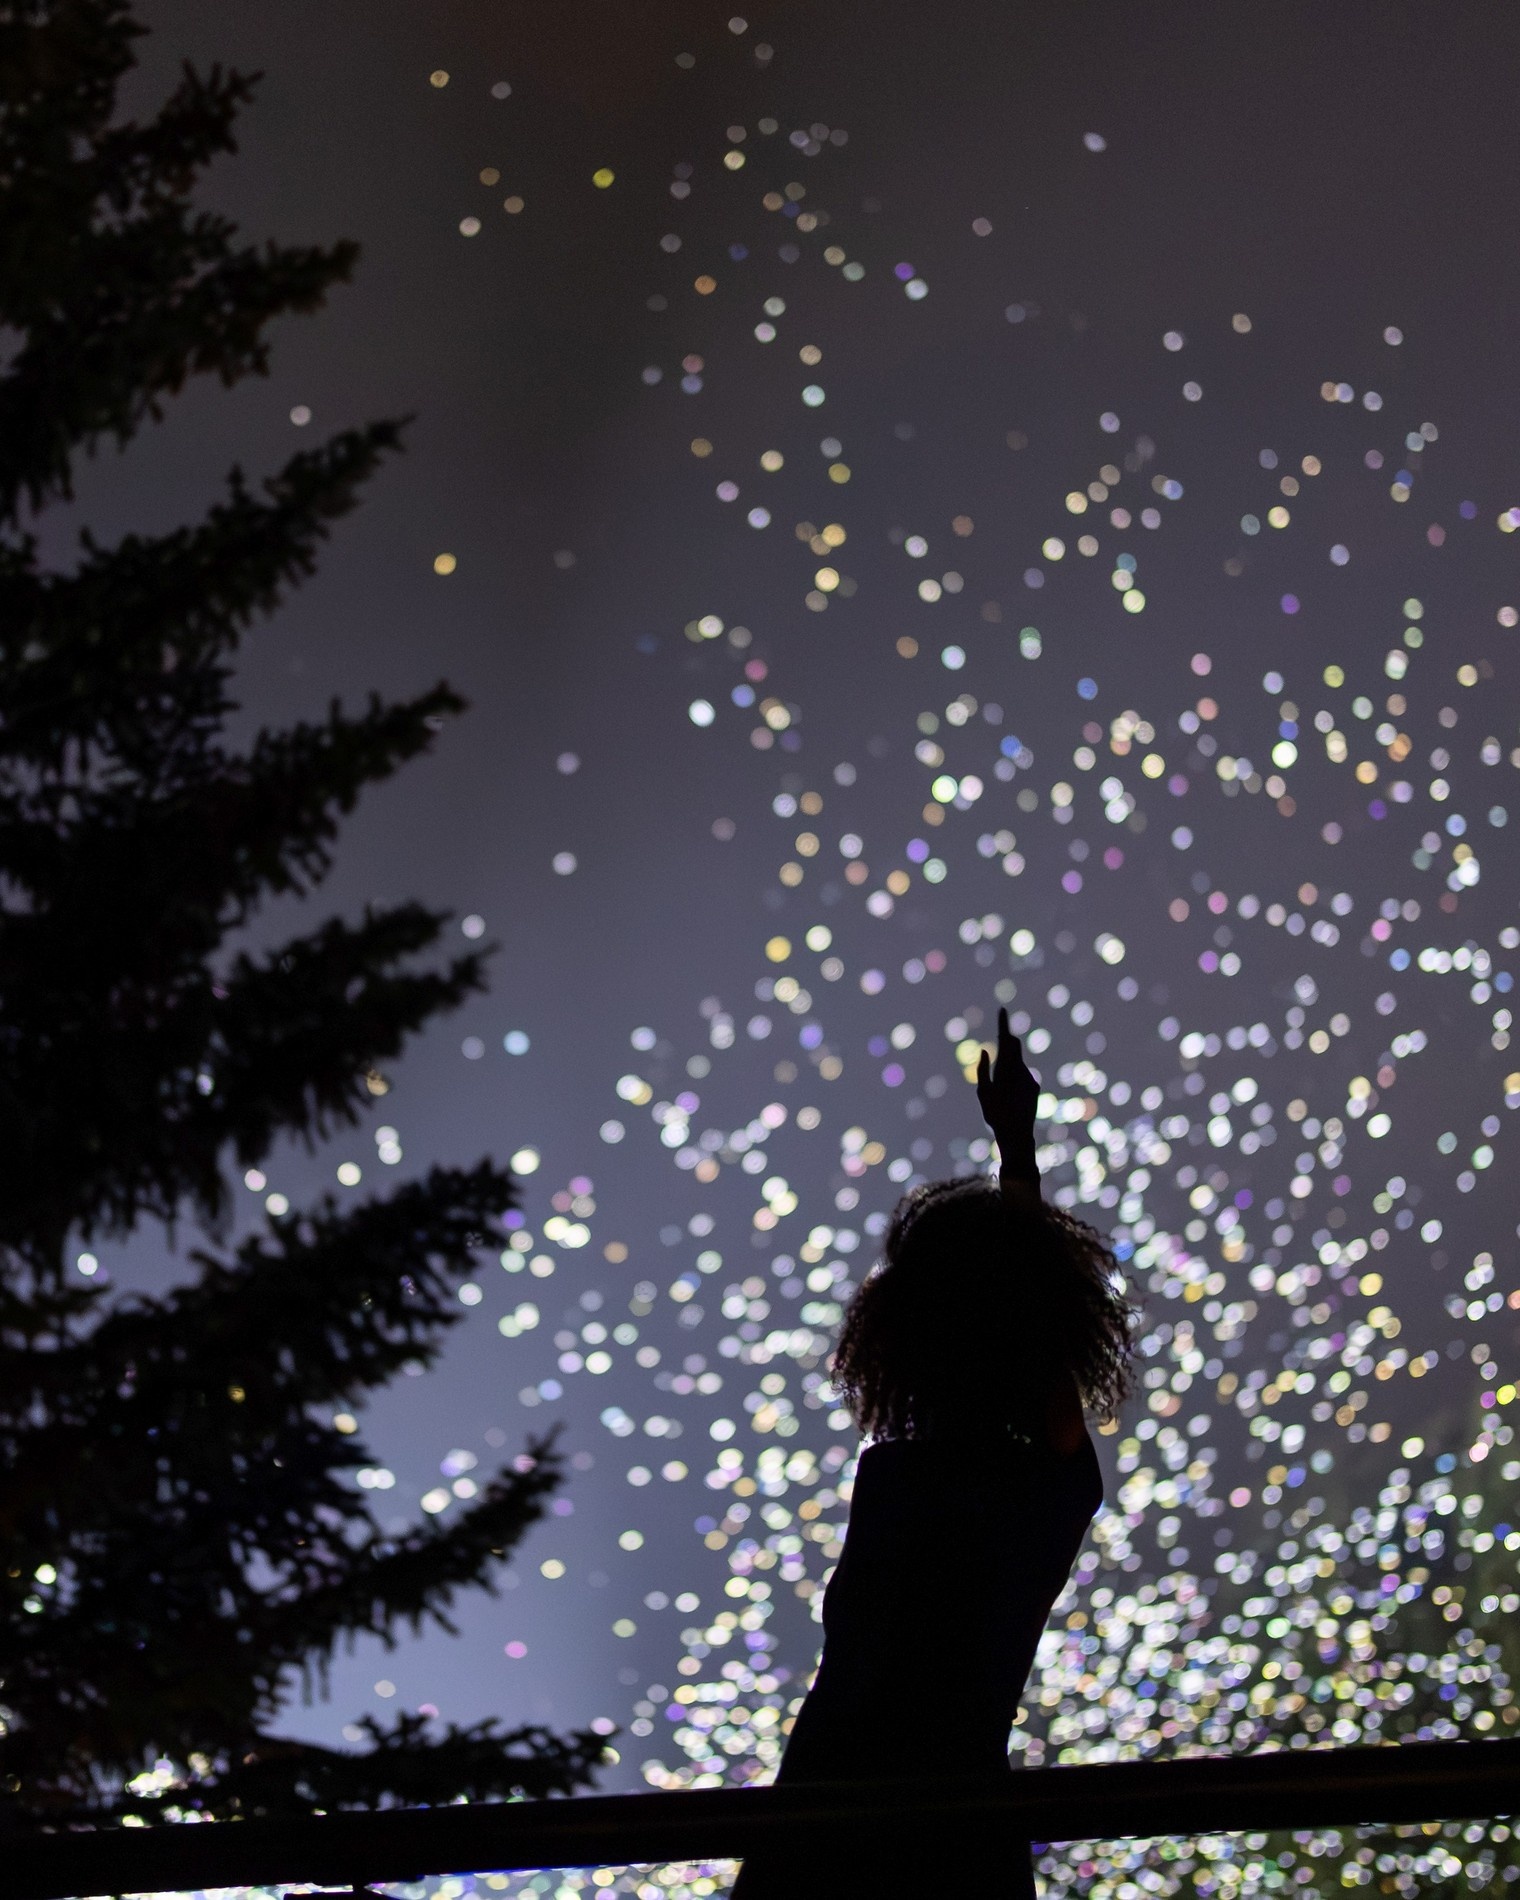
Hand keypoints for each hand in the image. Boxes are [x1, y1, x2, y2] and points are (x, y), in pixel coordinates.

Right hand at [975, 1006, 1039, 1159]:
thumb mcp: (983, 1092)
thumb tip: (985, 1050)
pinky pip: (1022, 1076)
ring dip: (1009, 1067)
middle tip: (1000, 1041)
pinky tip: (1010, 1098)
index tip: (1003, 1009)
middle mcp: (1021, 1070)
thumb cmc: (995, 1115)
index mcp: (1006, 1068)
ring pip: (1017, 1064)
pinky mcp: (1034, 1087)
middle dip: (1006, 1043)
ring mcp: (1030, 1078)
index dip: (1004, 1023)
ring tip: (1001, 1090)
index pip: (1006, 1039)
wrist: (1018, 1135)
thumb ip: (982, 1070)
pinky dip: (1014, 1079)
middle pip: (1014, 1048)